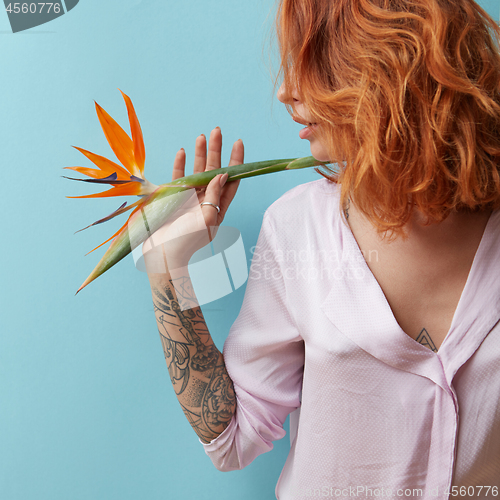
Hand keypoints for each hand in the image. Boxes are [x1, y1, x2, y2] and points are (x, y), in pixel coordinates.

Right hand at [142, 127, 243, 272]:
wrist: (163, 254)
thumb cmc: (188, 240)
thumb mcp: (207, 218)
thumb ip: (215, 196)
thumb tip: (223, 175)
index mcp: (218, 206)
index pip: (231, 179)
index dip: (236, 161)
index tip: (238, 142)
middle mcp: (205, 199)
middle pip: (214, 170)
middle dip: (216, 150)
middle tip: (217, 130)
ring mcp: (189, 197)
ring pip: (196, 170)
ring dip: (199, 153)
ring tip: (202, 136)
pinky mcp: (172, 197)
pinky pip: (178, 177)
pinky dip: (180, 164)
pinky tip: (183, 151)